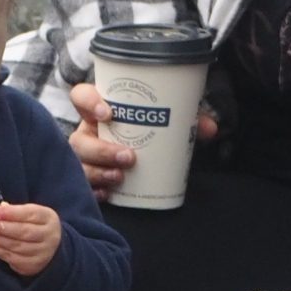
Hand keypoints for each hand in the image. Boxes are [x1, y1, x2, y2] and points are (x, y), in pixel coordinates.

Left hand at [0, 202, 60, 276]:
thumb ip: (12, 211)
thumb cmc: (33, 225)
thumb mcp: (29, 214)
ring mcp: (42, 253)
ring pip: (15, 246)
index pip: (30, 214)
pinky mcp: (31, 266)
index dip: (11, 213)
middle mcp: (49, 236)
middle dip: (2, 227)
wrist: (47, 247)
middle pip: (24, 232)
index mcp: (48, 218)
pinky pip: (11, 257)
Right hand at [69, 82, 214, 197]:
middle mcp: (88, 133)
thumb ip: (187, 120)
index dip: (88, 102)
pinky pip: (83, 186)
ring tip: (120, 178)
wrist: (146, 151)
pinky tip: (108, 193)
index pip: (82, 96)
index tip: (108, 113)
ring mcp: (86, 157)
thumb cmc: (149, 130)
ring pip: (79, 164)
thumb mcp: (167, 121)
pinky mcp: (89, 177)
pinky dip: (95, 190)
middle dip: (101, 150)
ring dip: (97, 172)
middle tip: (129, 157)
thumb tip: (210, 128)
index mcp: (101, 111)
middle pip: (79, 140)